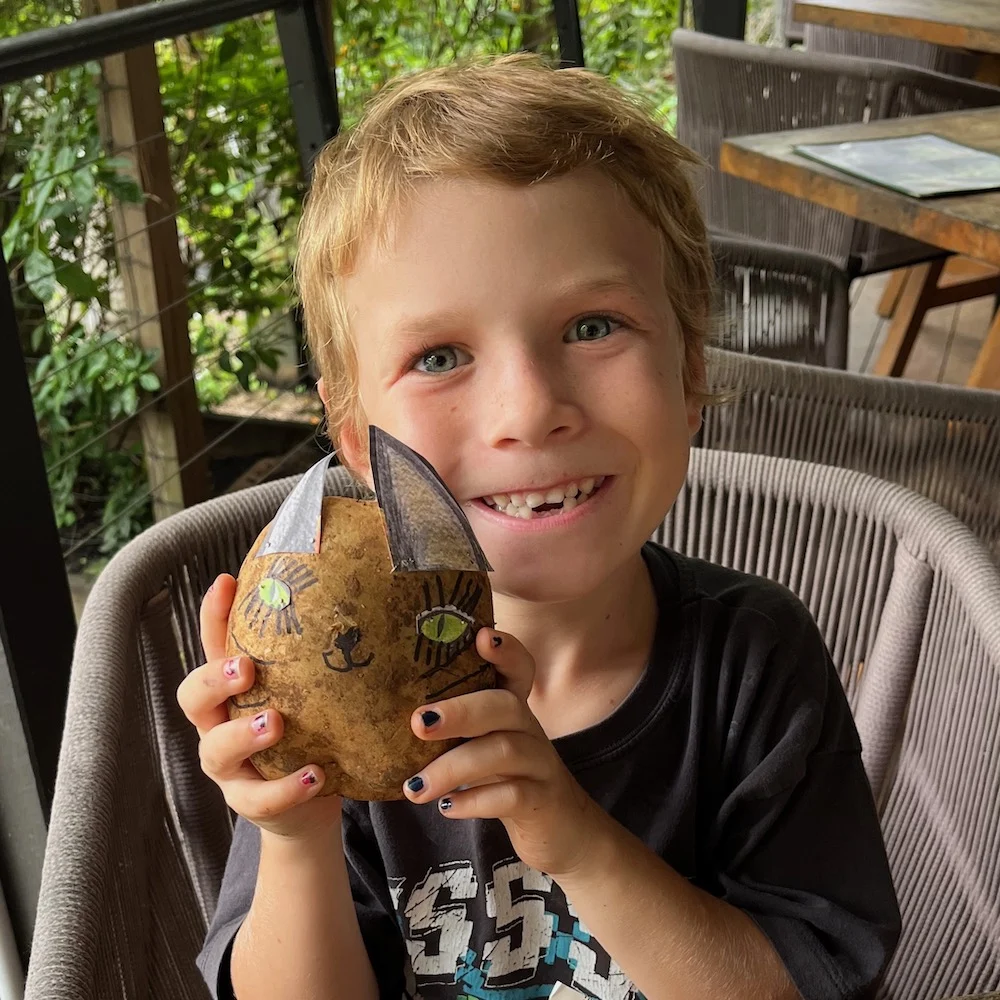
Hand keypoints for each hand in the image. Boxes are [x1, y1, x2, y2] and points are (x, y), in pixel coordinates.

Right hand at [176, 573, 342, 840]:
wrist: (309, 799)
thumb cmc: (305, 730)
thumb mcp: (304, 690)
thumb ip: (309, 655)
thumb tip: (348, 595)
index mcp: (229, 690)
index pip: (211, 646)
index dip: (212, 616)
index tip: (226, 582)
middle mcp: (218, 724)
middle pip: (192, 697)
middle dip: (214, 679)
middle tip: (246, 668)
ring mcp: (230, 767)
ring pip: (216, 750)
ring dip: (244, 734)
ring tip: (276, 723)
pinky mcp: (249, 802)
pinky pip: (259, 799)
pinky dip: (286, 789)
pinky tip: (315, 775)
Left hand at [402, 628, 601, 877]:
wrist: (562, 829)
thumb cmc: (509, 778)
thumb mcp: (487, 746)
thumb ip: (455, 729)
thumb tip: (390, 720)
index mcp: (514, 710)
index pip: (519, 668)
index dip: (506, 649)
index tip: (482, 636)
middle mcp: (531, 730)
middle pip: (505, 706)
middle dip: (460, 712)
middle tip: (418, 723)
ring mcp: (540, 765)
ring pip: (503, 752)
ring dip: (453, 768)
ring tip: (415, 787)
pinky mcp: (542, 802)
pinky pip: (511, 796)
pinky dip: (475, 801)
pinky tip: (446, 807)